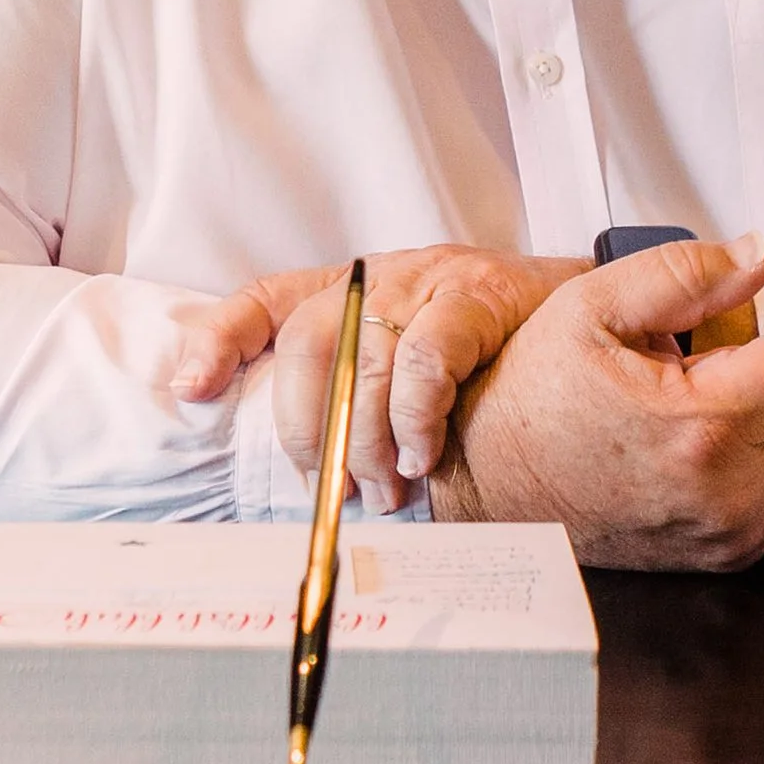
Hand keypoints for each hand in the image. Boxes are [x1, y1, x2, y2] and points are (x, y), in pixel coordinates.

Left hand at [170, 244, 584, 511]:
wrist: (571, 301)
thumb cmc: (481, 341)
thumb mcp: (405, 354)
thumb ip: (354, 388)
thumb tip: (309, 468)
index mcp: (348, 286)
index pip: (266, 298)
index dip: (220, 338)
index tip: (192, 389)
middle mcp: (377, 276)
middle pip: (306, 341)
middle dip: (309, 427)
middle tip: (334, 486)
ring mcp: (425, 278)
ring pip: (364, 359)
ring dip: (366, 440)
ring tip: (385, 487)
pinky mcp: (475, 294)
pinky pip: (426, 358)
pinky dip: (415, 418)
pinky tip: (422, 455)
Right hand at [429, 233, 763, 569]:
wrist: (490, 484)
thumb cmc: (532, 396)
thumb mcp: (593, 305)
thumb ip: (685, 271)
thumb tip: (759, 254)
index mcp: (702, 423)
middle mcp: (727, 489)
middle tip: (722, 345)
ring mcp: (729, 530)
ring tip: (709, 391)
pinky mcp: (725, 554)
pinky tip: (719, 437)